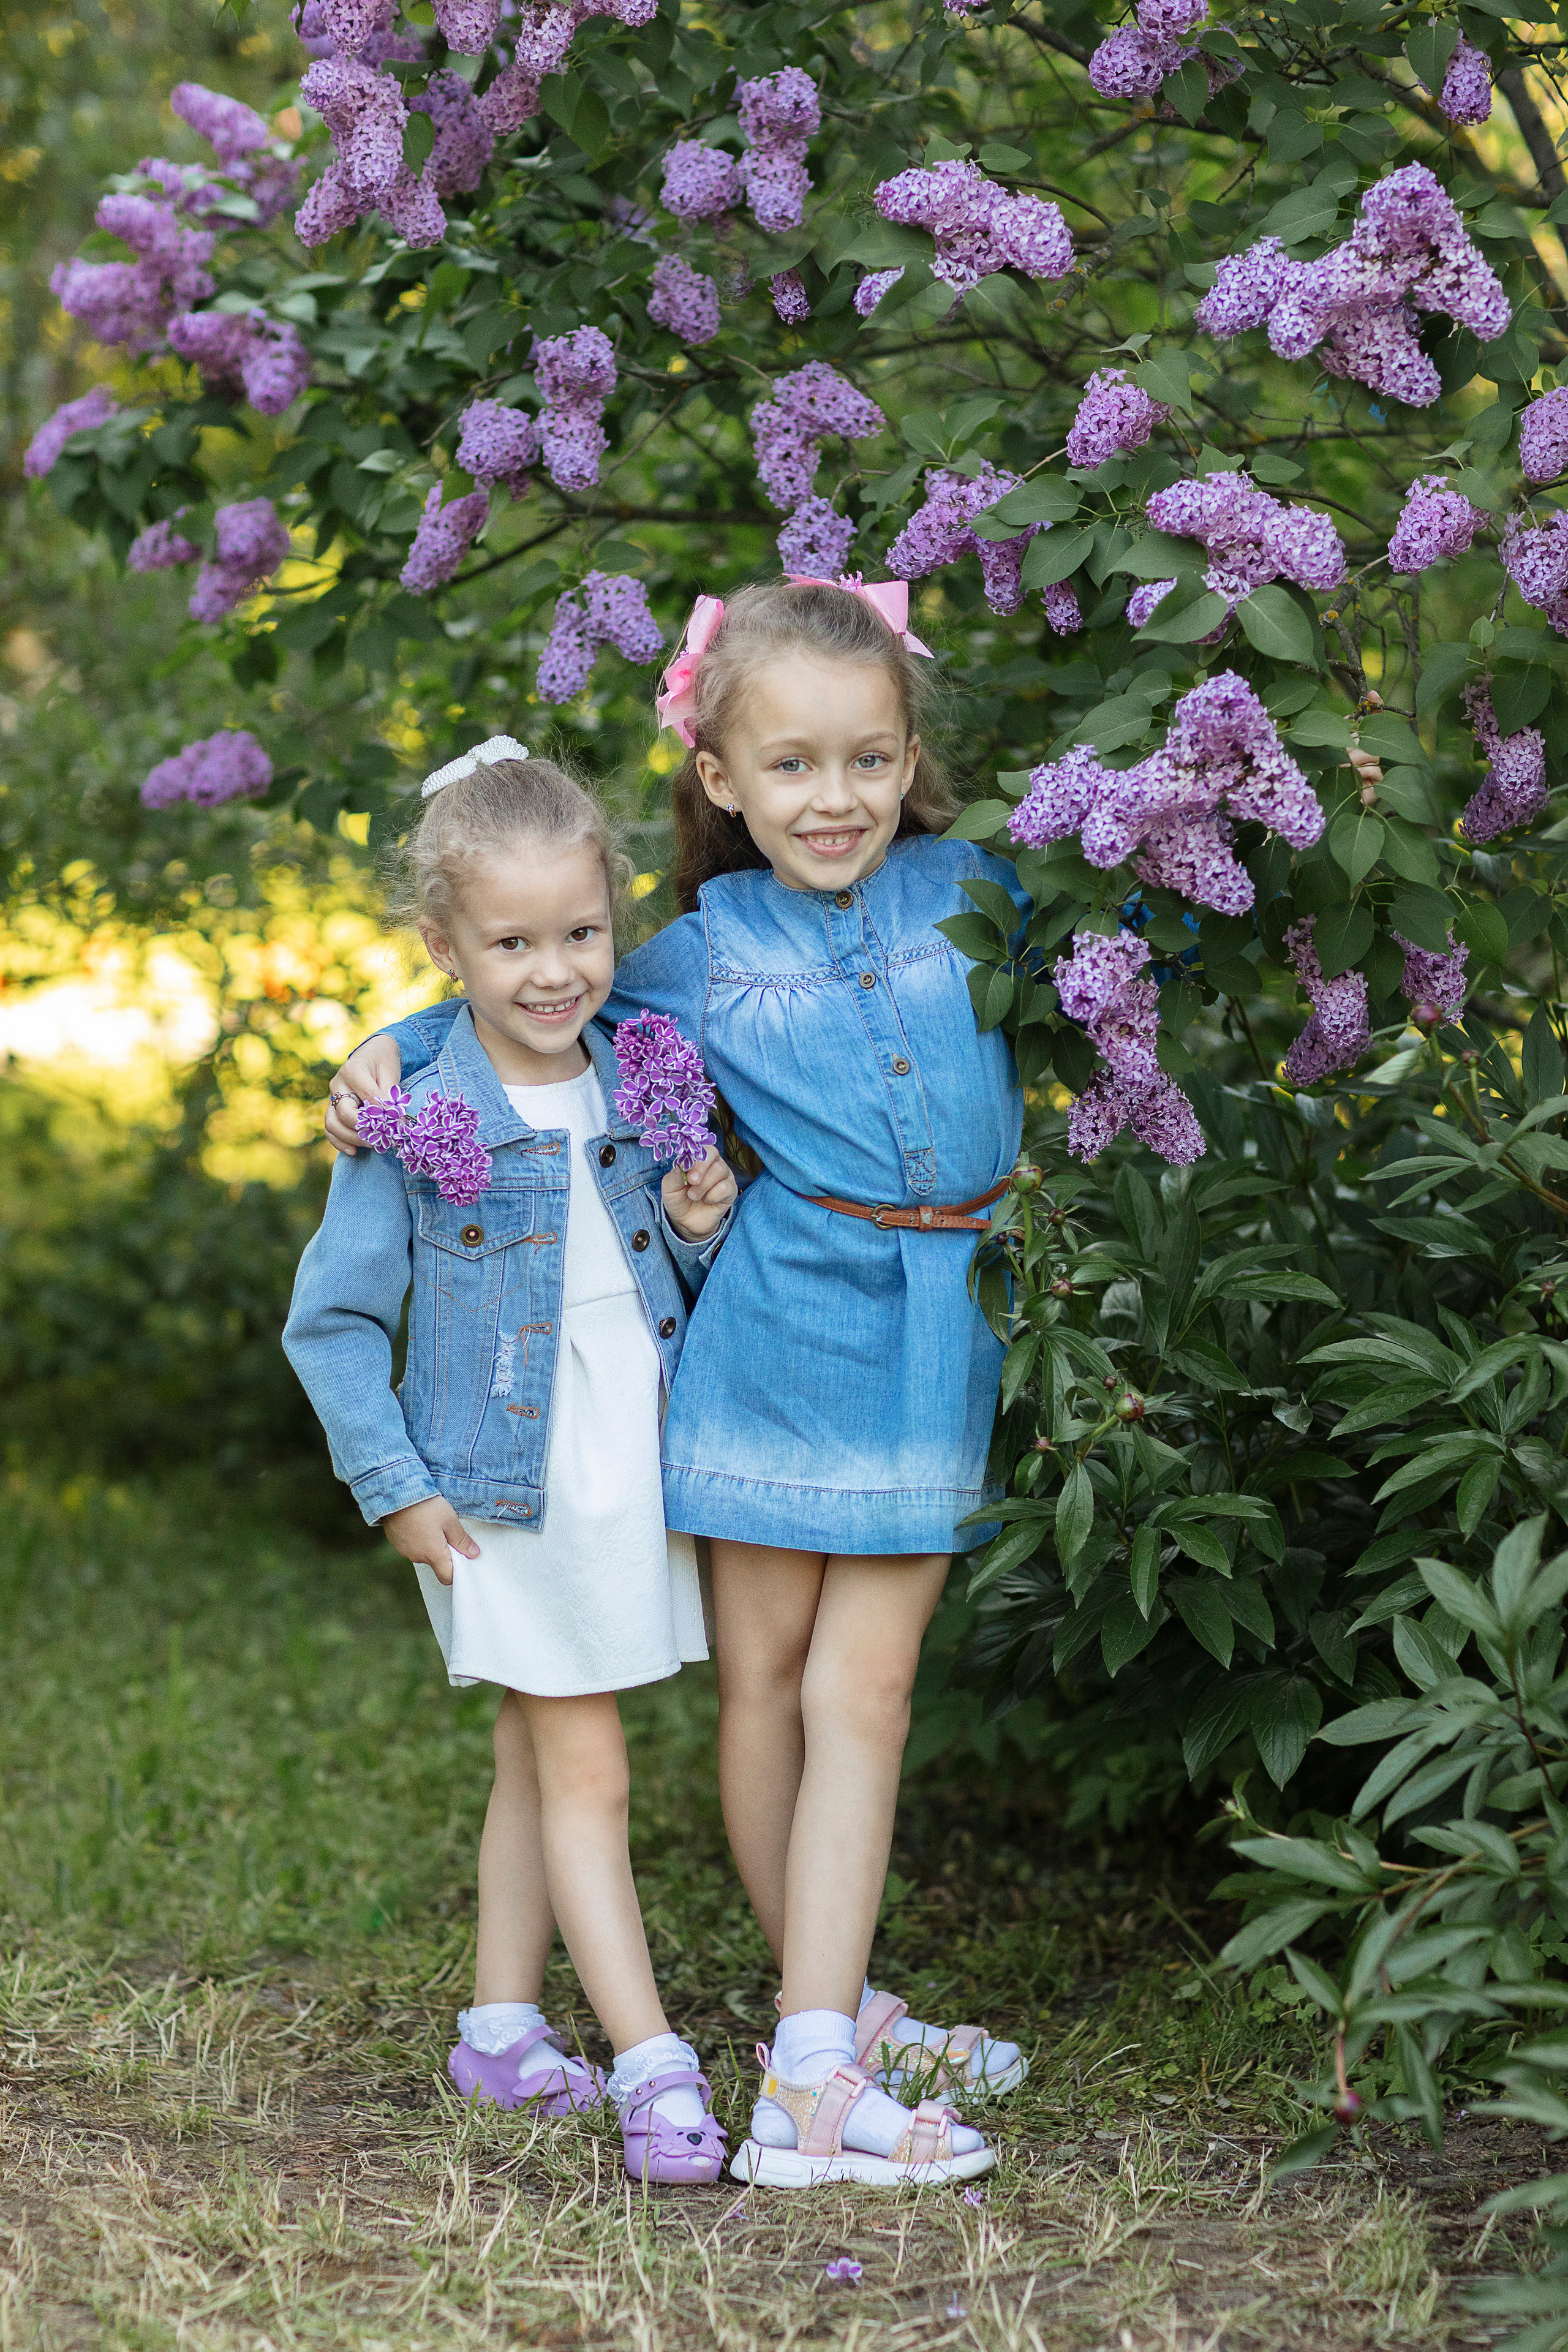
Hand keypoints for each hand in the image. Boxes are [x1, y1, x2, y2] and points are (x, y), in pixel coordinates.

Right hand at [326, 1036, 404, 1155]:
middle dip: (365, 1129)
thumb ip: (390, 1096)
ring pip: (332, 1123)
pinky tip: (353, 1151)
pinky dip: (339, 1142)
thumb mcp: (390, 1072)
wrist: (371, 1053)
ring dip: (351, 1138)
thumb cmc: (383, 1061)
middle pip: (345, 1113)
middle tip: (385, 1137)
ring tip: (372, 1145)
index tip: (400, 1124)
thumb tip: (396, 1122)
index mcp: (353, 1070)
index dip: (384, 1113)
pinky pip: (330, 1128)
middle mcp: (338, 1084)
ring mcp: (332, 1096)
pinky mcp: (332, 1108)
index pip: (368, 1097)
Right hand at [381, 1496, 479, 1587]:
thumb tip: (474, 1554)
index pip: (447, 1577)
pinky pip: (412, 1546)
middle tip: (449, 1533)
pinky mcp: (397, 1542)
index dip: (457, 1571)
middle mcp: (418, 1557)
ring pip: (424, 1554)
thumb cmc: (426, 1507)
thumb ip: (462, 1540)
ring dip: (431, 1544)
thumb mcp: (450, 1520)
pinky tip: (420, 1522)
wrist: (397, 1494)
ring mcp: (405, 1551)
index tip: (463, 1557)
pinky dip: (418, 1539)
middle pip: (436, 1564)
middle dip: (445, 1553)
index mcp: (433, 1554)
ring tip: (432, 1523)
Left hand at [662, 1146, 738, 1242]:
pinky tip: (707, 1200)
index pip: (700, 1147)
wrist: (686, 1222)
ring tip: (694, 1196)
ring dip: (703, 1186)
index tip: (686, 1171)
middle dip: (700, 1168)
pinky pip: (726, 1187)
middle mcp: (713, 1163)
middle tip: (691, 1182)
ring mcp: (724, 1176)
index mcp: (698, 1158)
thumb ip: (674, 1175)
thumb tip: (681, 1163)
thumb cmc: (678, 1199)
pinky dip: (713, 1195)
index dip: (694, 1157)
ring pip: (719, 1170)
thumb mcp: (670, 1188)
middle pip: (713, 1154)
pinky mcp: (731, 1190)